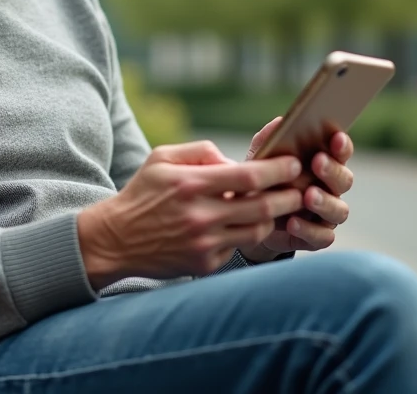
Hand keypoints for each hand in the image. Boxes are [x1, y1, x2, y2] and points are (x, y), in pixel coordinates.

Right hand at [77, 140, 303, 287]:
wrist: (115, 240)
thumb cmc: (143, 193)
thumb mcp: (163, 158)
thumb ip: (201, 151)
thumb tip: (235, 159)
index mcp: (192, 184)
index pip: (250, 176)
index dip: (279, 169)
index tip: (294, 163)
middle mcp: (200, 216)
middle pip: (264, 207)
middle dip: (289, 196)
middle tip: (301, 189)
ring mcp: (203, 244)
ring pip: (257, 231)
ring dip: (272, 218)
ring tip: (276, 207)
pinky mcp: (204, 265)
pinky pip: (237, 248)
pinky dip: (243, 235)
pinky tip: (242, 226)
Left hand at [237, 117, 354, 261]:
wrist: (249, 219)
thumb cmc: (262, 181)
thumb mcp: (259, 159)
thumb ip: (269, 141)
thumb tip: (280, 122)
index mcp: (323, 163)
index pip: (340, 152)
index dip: (341, 145)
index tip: (335, 137)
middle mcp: (331, 189)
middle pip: (345, 179)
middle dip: (333, 171)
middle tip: (318, 163)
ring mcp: (327, 214)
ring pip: (339, 210)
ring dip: (325, 202)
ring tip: (308, 196)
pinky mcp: (317, 237)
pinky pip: (323, 237)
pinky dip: (309, 231)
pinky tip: (293, 223)